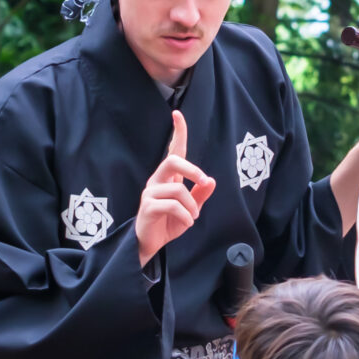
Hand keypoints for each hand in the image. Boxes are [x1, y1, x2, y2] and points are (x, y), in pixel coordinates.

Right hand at [135, 111, 216, 265]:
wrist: (150, 244)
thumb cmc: (169, 223)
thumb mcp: (191, 210)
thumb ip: (200, 196)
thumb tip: (212, 181)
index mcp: (168, 178)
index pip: (173, 151)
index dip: (177, 133)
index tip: (177, 114)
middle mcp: (157, 181)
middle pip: (172, 160)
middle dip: (192, 169)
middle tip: (203, 182)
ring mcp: (150, 193)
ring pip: (177, 189)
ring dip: (192, 205)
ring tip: (193, 217)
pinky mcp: (147, 207)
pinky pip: (172, 205)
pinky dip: (186, 215)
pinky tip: (187, 223)